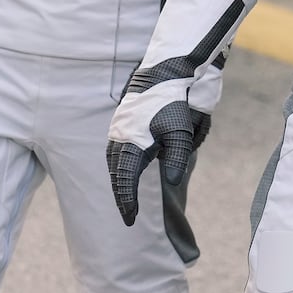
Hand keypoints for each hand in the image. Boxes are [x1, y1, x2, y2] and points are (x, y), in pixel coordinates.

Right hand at [106, 100, 209, 226]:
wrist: (163, 74)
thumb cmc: (173, 103)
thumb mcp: (180, 132)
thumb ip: (177, 158)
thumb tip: (173, 181)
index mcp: (131, 142)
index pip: (125, 179)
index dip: (127, 200)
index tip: (131, 218)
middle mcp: (119, 137)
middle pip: (116, 174)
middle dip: (121, 195)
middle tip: (128, 214)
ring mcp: (117, 129)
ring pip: (113, 162)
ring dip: (118, 181)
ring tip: (126, 197)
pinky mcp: (120, 123)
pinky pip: (114, 151)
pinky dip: (118, 165)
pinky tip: (124, 170)